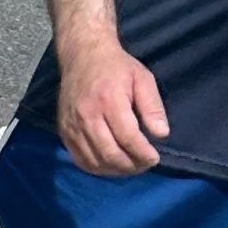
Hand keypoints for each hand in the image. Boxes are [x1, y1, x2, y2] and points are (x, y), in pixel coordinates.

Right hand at [55, 36, 168, 174]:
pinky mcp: (65, 133)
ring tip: (130, 167)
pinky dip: (98, 169)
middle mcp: (88, 116)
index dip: (142, 153)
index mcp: (109, 100)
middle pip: (110, 153)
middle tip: (144, 165)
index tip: (154, 158)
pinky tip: (111, 166)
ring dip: (115, 170)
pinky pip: (81, 160)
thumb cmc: (117, 67)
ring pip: (95, 161)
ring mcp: (73, 127)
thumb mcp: (142, 78)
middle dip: (131, 165)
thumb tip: (161, 134)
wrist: (83, 56)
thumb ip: (152, 106)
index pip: (128, 137)